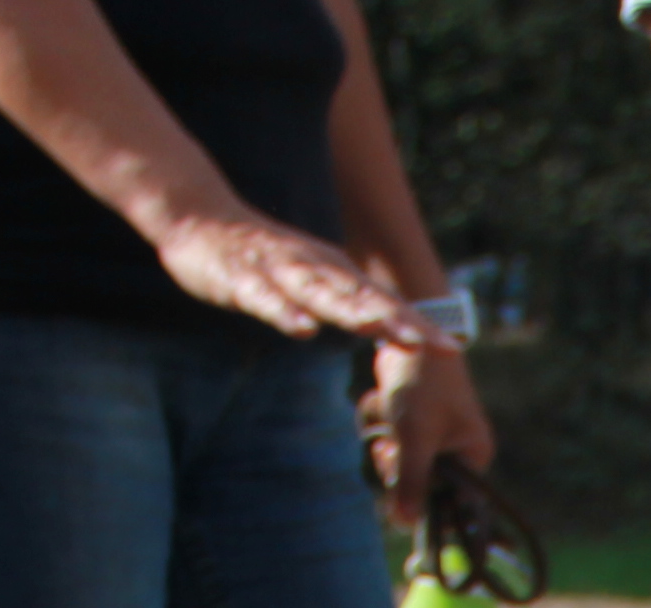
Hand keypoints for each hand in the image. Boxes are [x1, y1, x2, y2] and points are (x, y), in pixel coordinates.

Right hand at [154, 206, 441, 348]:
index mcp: (334, 273)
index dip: (417, 324)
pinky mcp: (242, 278)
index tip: (452, 348)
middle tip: (432, 343)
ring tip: (382, 329)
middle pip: (363, 298)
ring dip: (352, 313)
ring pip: (320, 295)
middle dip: (399, 320)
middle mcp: (315, 269)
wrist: (197, 216)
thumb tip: (394, 327)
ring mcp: (279, 272)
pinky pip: (265, 298)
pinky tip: (302, 330)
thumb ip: (349, 303)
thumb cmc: (262, 257)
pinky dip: (284, 313)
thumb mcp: (313, 280)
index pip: (384, 302)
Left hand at [365, 340, 492, 523]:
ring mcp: (433, 437)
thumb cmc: (423, 384)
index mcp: (473, 458)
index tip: (400, 512)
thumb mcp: (415, 437)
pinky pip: (391, 441)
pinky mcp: (411, 421)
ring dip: (385, 442)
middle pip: (420, 486)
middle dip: (397, 468)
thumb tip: (404, 525)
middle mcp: (458, 452)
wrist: (408, 329)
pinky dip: (380, 425)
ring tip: (387, 419)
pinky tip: (382, 402)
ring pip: (400, 464)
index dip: (427, 512)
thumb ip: (410, 482)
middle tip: (387, 451)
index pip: (455, 504)